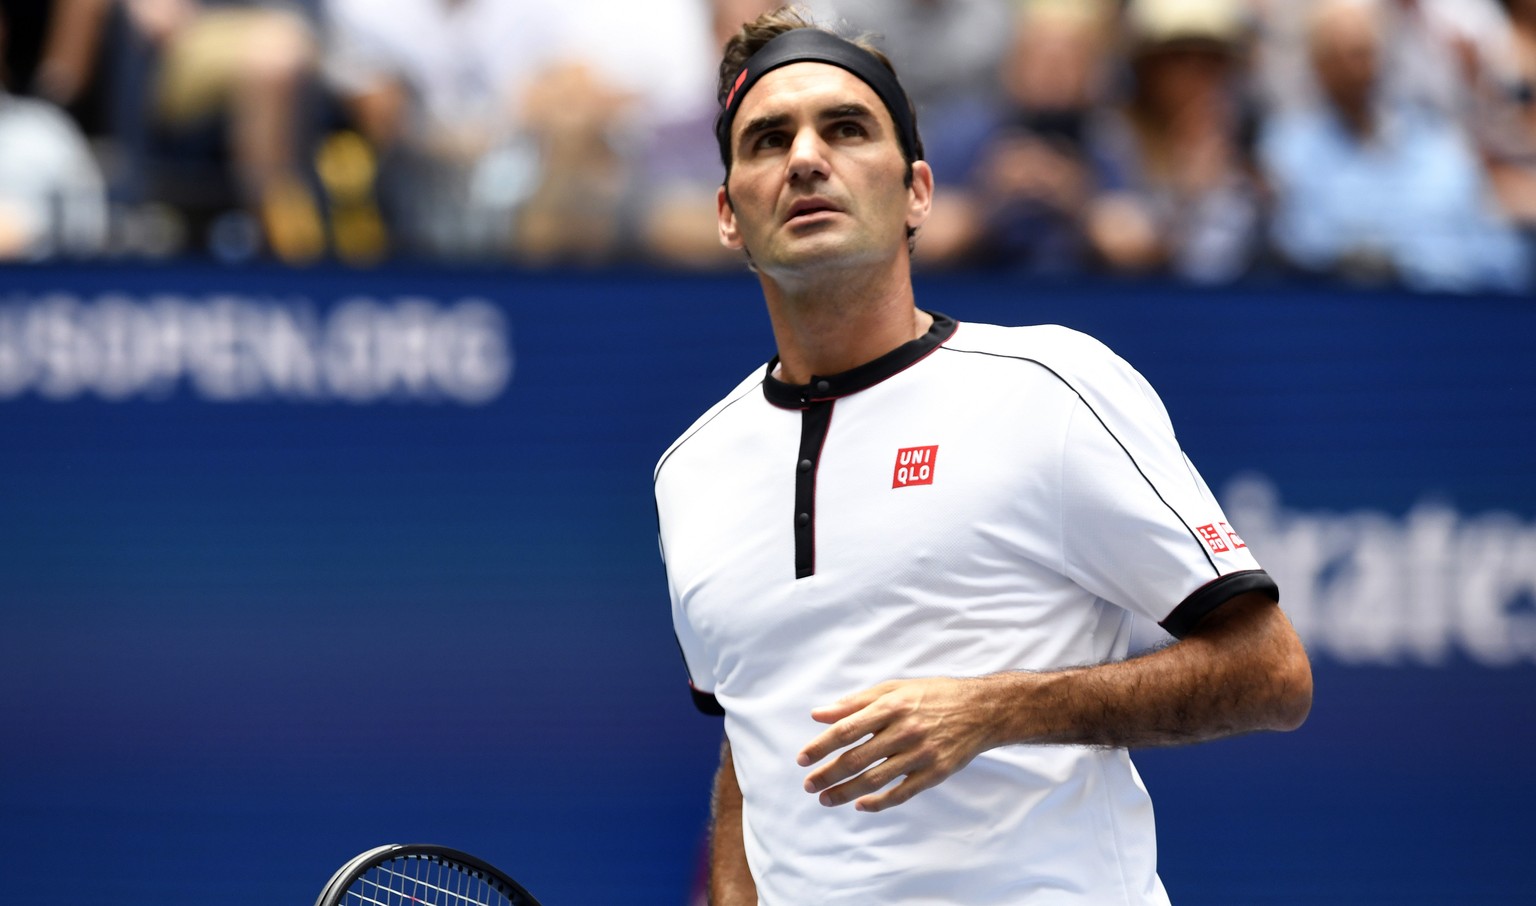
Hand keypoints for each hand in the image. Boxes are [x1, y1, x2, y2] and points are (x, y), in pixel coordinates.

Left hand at [796, 676, 998, 812]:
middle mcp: (904, 731)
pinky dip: (878, 802)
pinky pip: (901, 793)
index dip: (821, 746)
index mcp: (891, 707)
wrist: (982, 710)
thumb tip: (819, 714)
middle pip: (856, 758)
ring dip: (845, 792)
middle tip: (808, 785)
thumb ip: (855, 702)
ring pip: (874, 779)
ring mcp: (920, 754)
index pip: (846, 729)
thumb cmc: (933, 696)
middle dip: (827, 774)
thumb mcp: (894, 689)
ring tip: (825, 799)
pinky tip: (860, 805)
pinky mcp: (935, 773)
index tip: (802, 759)